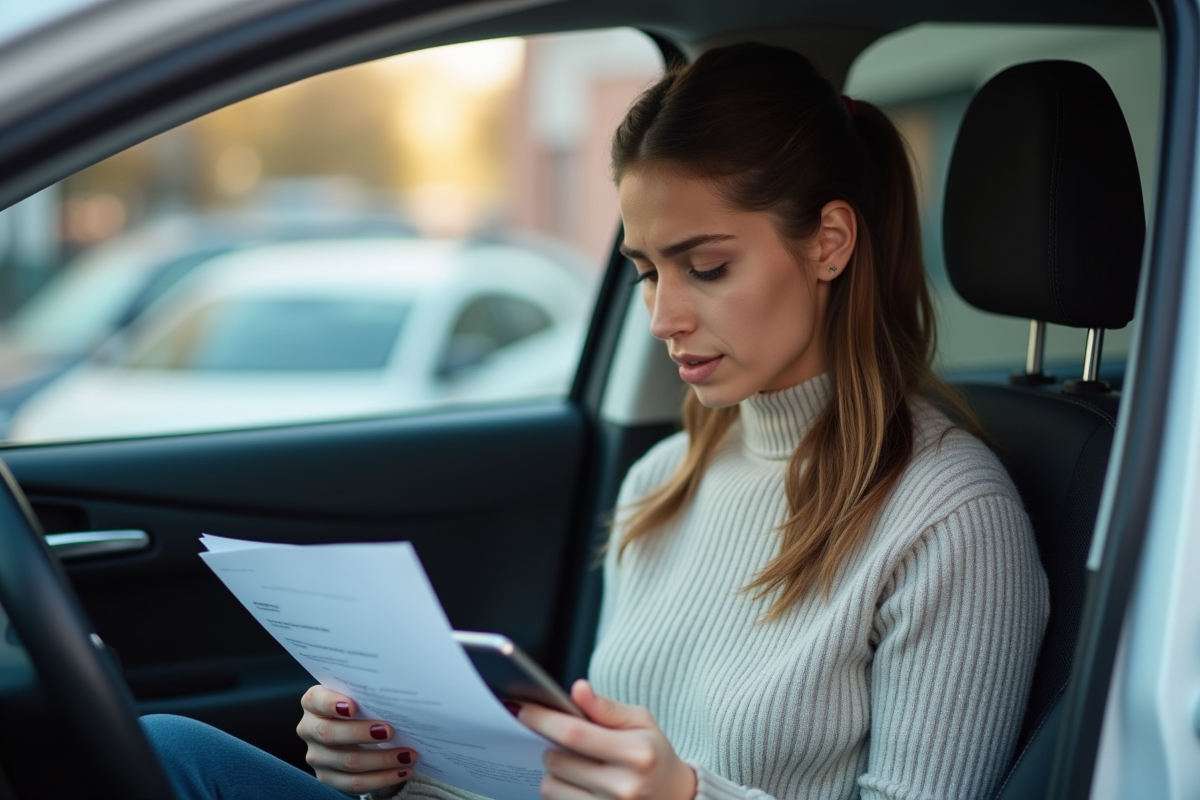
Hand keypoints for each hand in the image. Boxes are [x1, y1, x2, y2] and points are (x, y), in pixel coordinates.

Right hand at [297, 684, 418, 795]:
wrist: (356, 730)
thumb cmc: (361, 706)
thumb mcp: (360, 697)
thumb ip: (367, 696)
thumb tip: (397, 697)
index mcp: (313, 702)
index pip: (315, 700)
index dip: (331, 704)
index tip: (354, 707)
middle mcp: (309, 729)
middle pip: (329, 734)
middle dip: (361, 733)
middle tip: (390, 731)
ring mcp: (317, 756)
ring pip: (347, 762)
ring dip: (382, 760)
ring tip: (407, 756)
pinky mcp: (328, 778)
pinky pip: (354, 783)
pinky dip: (382, 778)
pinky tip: (401, 771)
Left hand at [517, 679, 696, 799]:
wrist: (674, 797)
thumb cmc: (654, 754)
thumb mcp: (641, 721)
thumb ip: (606, 708)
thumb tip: (578, 690)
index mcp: (636, 753)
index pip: (574, 734)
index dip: (542, 720)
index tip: (522, 709)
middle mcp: (623, 787)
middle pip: (557, 761)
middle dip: (551, 745)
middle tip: (565, 741)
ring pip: (551, 787)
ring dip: (555, 772)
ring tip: (576, 765)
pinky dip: (561, 791)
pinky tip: (578, 783)